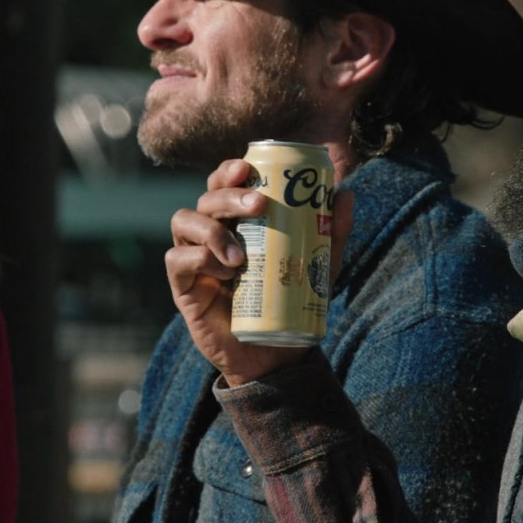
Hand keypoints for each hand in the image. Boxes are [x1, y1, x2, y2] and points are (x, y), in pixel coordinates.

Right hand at [165, 159, 352, 387]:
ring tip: (241, 256)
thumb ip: (332, 232)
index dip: (228, 170)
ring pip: (183, 221)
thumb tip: (346, 193)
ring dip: (212, 229)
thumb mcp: (320, 266)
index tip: (248, 168)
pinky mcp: (183, 287)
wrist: (276, 354)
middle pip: (205, 197)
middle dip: (228, 194)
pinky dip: (200, 259)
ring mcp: (193, 259)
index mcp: (237, 222)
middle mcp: (210, 234)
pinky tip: (226, 272)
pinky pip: (176, 259)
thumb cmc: (292, 302)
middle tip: (258, 204)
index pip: (222, 184)